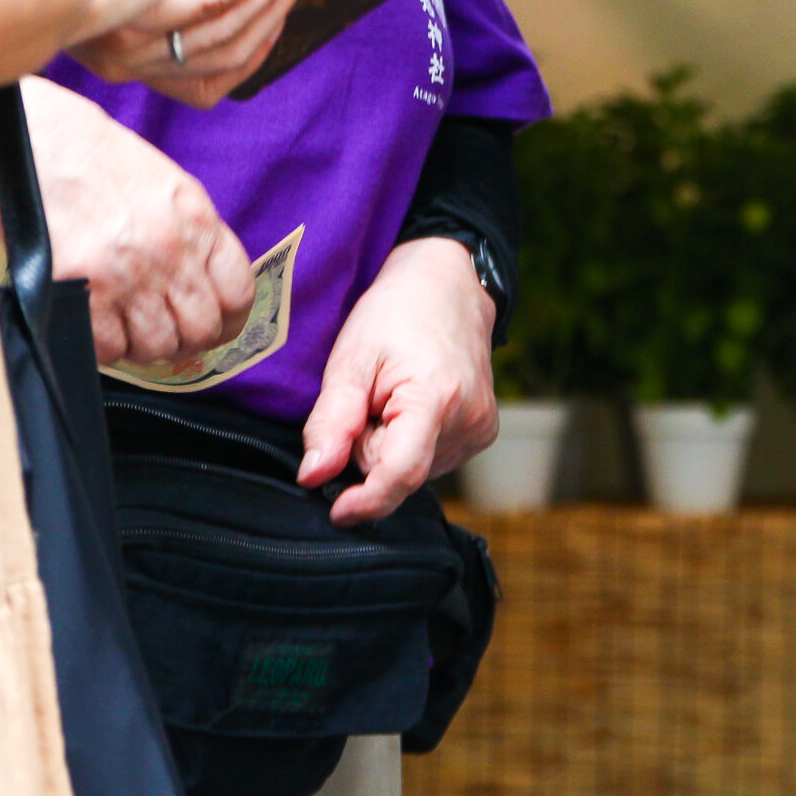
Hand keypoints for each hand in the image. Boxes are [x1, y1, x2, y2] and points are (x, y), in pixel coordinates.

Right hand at [0, 77, 254, 365]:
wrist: (40, 140)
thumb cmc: (101, 160)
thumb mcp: (170, 187)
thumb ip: (195, 237)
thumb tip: (205, 290)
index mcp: (198, 222)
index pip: (238, 293)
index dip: (229, 318)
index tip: (217, 324)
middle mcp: (170, 251)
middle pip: (202, 328)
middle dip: (186, 338)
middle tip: (167, 331)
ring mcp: (127, 274)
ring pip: (158, 345)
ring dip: (145, 345)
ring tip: (129, 327)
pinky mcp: (81, 291)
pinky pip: (110, 348)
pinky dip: (107, 347)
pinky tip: (99, 325)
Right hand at [69, 0, 320, 107]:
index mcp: (113, 7)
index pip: (206, 2)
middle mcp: (127, 49)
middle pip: (226, 22)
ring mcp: (142, 69)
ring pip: (232, 49)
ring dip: (276, 3)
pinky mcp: (158, 83)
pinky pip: (221, 75)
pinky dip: (257, 43)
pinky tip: (278, 11)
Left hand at [299, 239, 499, 526]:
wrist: (448, 284)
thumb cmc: (396, 313)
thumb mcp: (350, 360)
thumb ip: (331, 422)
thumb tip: (313, 475)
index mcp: (436, 398)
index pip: (400, 473)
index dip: (366, 500)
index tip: (337, 510)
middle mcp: (469, 420)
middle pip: (400, 472)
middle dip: (370, 450)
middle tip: (367, 402)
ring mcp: (481, 428)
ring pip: (414, 468)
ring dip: (390, 446)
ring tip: (391, 397)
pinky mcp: (483, 431)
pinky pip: (431, 458)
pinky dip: (409, 442)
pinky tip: (410, 405)